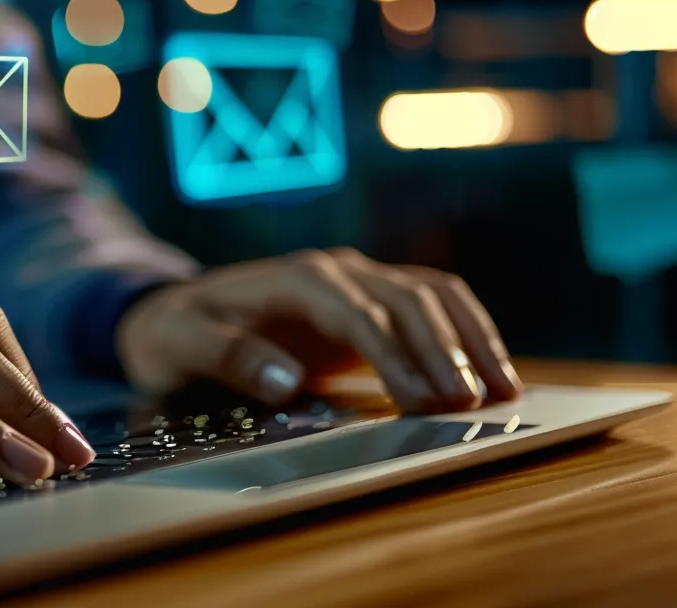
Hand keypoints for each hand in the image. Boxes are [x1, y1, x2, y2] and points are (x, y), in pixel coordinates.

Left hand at [116, 248, 522, 412]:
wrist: (173, 314)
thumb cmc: (174, 333)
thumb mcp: (177, 344)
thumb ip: (226, 357)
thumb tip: (288, 380)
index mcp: (294, 278)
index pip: (358, 311)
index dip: (392, 354)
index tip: (419, 401)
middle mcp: (336, 271)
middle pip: (409, 298)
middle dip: (445, 351)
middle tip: (471, 406)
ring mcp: (358, 283)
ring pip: (433, 296)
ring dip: (471, 340)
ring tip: (502, 392)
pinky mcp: (371, 303)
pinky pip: (433, 308)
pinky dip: (467, 334)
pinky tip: (493, 373)